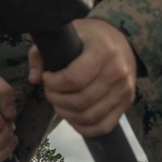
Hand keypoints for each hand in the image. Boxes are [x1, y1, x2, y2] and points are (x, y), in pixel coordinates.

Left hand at [28, 18, 136, 134]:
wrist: (120, 41)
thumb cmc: (88, 38)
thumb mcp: (63, 34)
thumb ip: (41, 53)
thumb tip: (34, 78)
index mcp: (103, 50)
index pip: (74, 79)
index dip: (54, 84)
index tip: (46, 77)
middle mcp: (118, 71)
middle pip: (80, 101)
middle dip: (57, 100)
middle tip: (50, 91)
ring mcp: (124, 89)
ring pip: (89, 116)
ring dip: (67, 114)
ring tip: (59, 102)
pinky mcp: (127, 102)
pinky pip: (103, 126)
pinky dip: (83, 127)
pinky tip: (72, 116)